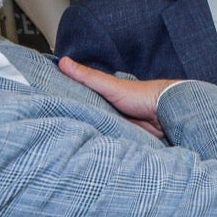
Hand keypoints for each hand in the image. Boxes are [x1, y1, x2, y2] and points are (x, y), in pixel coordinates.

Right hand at [57, 56, 180, 139]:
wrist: (166, 112)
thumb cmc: (139, 95)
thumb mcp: (108, 85)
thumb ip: (88, 77)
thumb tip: (64, 61)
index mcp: (104, 99)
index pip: (81, 102)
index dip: (67, 107)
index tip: (50, 113)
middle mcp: (110, 112)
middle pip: (89, 120)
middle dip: (78, 127)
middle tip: (58, 136)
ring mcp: (117, 127)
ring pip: (99, 133)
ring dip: (91, 139)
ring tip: (71, 149)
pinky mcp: (126, 140)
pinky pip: (112, 145)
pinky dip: (105, 149)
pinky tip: (92, 154)